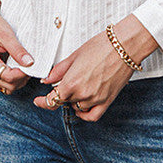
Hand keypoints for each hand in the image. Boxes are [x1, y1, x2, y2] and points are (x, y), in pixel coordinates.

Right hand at [0, 0, 32, 93]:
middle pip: (7, 86)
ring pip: (5, 85)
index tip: (32, 65)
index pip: (8, 78)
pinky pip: (3, 78)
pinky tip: (20, 64)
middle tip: (32, 66)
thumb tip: (30, 63)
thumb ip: (17, 50)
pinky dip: (13, 75)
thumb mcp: (6, 34)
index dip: (22, 74)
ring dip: (18, 79)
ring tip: (26, 65)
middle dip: (21, 79)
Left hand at [33, 16, 158, 120]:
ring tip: (78, 86)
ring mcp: (95, 99)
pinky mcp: (107, 101)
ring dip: (74, 101)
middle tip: (66, 82)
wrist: (124, 46)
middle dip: (62, 94)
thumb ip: (58, 71)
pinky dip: (85, 114)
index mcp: (71, 82)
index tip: (38, 101)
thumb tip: (46, 80)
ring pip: (77, 108)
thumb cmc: (101, 46)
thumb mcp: (74, 55)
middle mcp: (82, 94)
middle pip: (65, 102)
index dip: (42, 102)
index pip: (52, 100)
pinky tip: (83, 106)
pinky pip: (92, 116)